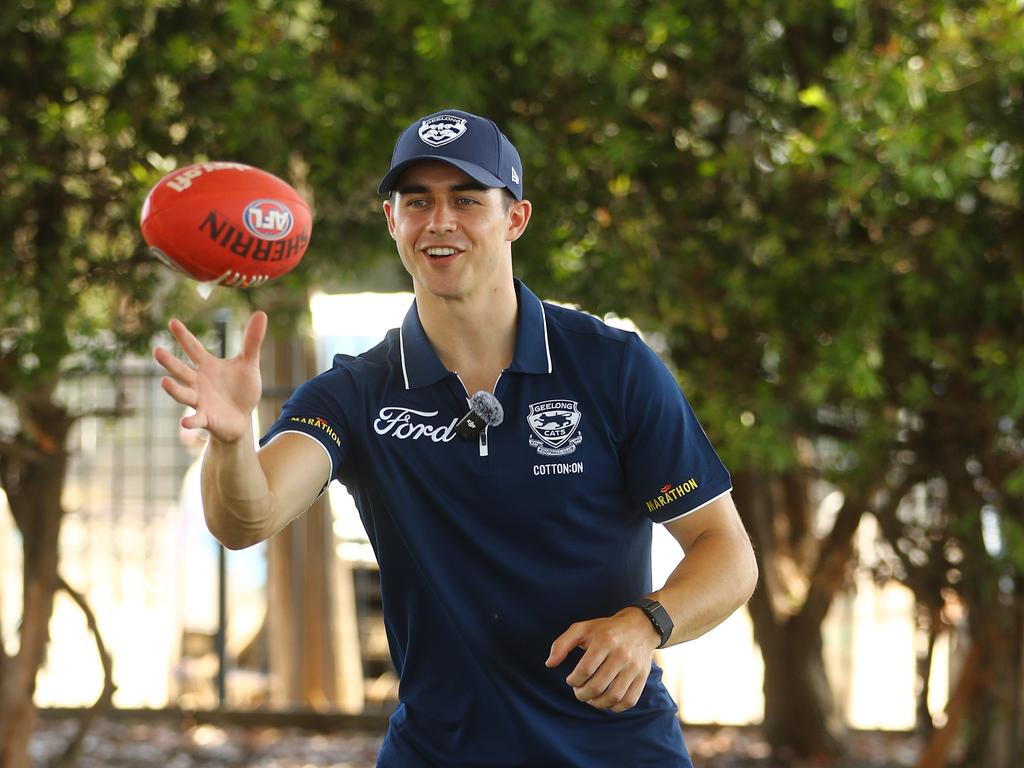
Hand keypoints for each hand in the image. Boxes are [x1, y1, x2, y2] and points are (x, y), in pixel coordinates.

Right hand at [153, 312, 266, 443]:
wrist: (242, 418)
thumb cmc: (241, 390)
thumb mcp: (249, 364)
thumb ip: (252, 341)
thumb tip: (261, 313)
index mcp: (207, 366)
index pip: (193, 348)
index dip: (183, 336)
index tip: (172, 322)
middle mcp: (198, 382)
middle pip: (181, 370)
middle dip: (169, 362)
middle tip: (157, 350)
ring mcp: (199, 400)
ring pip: (183, 394)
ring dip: (173, 389)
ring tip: (164, 382)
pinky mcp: (205, 418)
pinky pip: (196, 419)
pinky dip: (191, 421)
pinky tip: (184, 422)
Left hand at [545, 607, 660, 712]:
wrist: (639, 627)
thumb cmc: (605, 630)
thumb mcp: (582, 629)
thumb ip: (562, 644)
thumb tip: (549, 664)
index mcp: (605, 641)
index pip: (585, 669)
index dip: (573, 680)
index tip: (571, 680)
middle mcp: (621, 655)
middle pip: (598, 686)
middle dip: (582, 694)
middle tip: (578, 691)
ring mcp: (634, 668)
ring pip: (613, 696)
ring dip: (597, 703)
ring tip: (590, 698)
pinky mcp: (642, 678)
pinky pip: (628, 701)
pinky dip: (614, 707)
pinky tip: (605, 701)